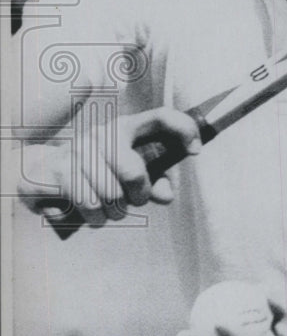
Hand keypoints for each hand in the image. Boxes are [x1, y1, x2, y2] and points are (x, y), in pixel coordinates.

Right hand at [17, 107, 200, 228]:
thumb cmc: (95, 173)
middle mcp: (103, 134)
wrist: (41, 173)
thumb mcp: (126, 173)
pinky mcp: (59, 171)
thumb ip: (153, 181)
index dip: (184, 130)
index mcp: (126, 127)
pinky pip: (89, 205)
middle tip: (131, 202)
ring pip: (111, 196)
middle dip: (136, 197)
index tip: (196, 150)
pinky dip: (95, 218)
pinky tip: (91, 213)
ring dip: (114, 214)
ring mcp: (78, 150)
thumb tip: (166, 195)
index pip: (162, 117)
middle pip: (133, 172)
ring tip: (107, 210)